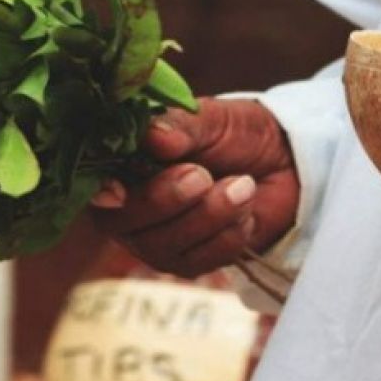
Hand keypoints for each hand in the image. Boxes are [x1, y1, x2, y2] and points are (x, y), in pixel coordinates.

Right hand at [88, 98, 298, 278]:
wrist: (286, 163)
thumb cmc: (237, 134)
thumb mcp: (212, 118)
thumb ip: (181, 126)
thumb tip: (154, 137)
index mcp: (122, 165)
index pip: (94, 182)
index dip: (103, 191)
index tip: (120, 192)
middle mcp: (129, 208)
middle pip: (122, 221)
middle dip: (165, 200)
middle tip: (203, 174)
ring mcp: (157, 240)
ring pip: (164, 246)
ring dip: (210, 214)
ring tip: (244, 185)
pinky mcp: (190, 263)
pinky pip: (201, 261)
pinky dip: (230, 234)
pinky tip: (246, 211)